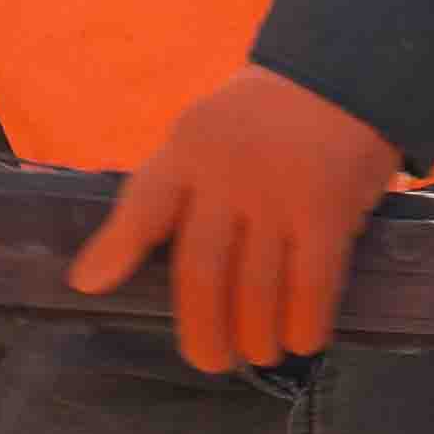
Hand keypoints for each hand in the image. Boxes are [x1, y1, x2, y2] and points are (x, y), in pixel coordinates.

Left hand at [67, 67, 402, 373]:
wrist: (342, 73)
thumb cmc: (262, 120)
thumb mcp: (203, 135)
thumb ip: (161, 196)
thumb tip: (97, 272)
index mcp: (190, 149)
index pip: (145, 202)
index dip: (116, 247)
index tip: (90, 286)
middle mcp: (228, 173)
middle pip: (203, 273)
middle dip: (203, 331)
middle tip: (209, 360)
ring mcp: (279, 193)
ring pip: (256, 291)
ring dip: (255, 337)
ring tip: (258, 352)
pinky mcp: (328, 212)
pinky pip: (310, 287)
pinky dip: (303, 324)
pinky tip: (300, 339)